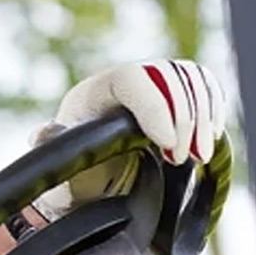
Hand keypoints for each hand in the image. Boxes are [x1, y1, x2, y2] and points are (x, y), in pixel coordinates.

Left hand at [32, 60, 225, 220]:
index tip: (166, 146)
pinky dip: (212, 110)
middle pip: (167, 76)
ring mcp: (151, 83)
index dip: (154, 107)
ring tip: (198, 155)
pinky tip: (208, 139)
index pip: (130, 79)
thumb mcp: (62, 168)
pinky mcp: (175, 94)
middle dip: (184, 120)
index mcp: (92, 93)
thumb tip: (43, 133)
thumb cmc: (75, 173)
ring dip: (203, 117)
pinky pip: (203, 85)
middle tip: (184, 160)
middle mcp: (123, 80)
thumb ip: (55, 153)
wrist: (92, 178)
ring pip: (190, 78)